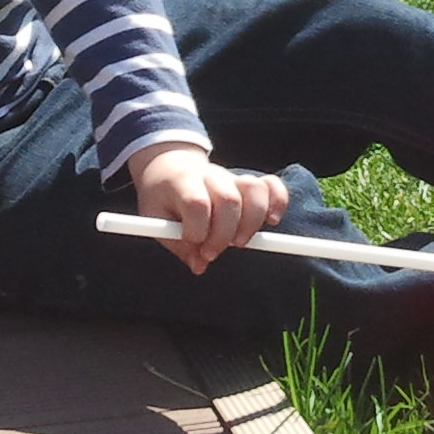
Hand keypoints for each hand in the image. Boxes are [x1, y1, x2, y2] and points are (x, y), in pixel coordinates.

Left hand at [128, 142, 285, 274]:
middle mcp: (211, 176)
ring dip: (251, 222)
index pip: (197, 203)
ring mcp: (232, 177)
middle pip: (228, 199)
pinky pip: (272, 185)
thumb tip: (199, 266)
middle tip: (212, 253)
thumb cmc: (162, 198)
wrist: (170, 167)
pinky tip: (271, 221)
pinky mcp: (249, 181)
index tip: (194, 249)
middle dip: (223, 234)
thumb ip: (177, 245)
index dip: (198, 231)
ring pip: (254, 189)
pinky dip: (278, 202)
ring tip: (238, 242)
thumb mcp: (156, 219)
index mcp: (183, 182)